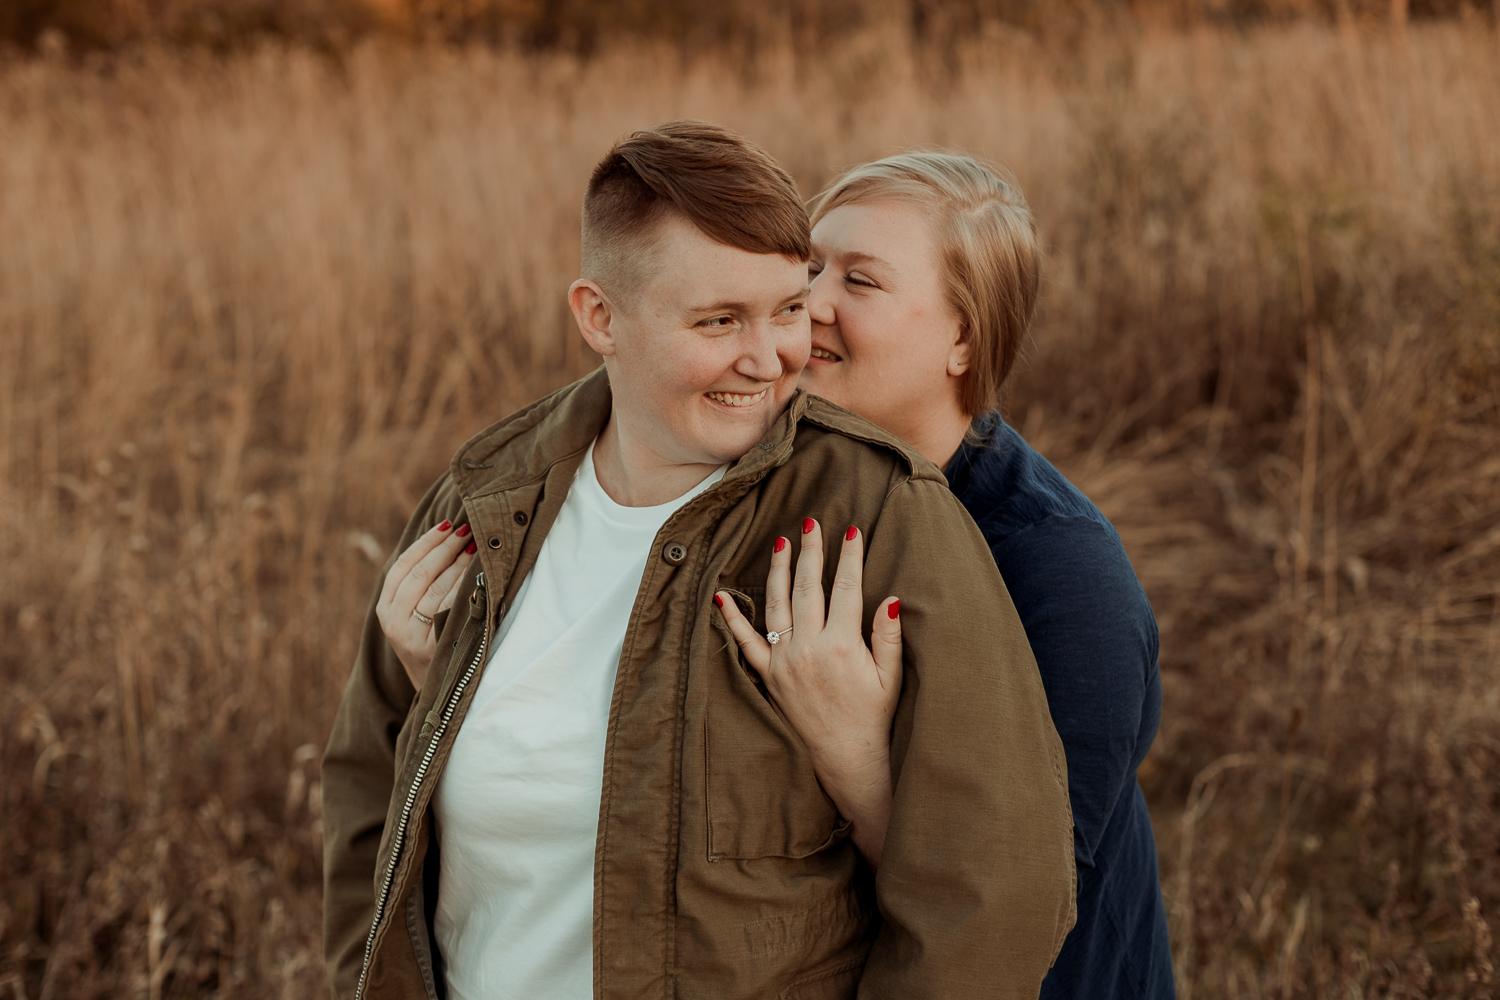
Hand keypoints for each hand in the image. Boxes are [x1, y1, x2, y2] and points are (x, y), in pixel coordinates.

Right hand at [376, 519, 476, 690]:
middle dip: (446, 547)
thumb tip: (446, 536)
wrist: (436, 692)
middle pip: (421, 573)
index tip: (447, 524)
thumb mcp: (413, 617)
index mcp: (385, 610)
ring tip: (476, 547)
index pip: (403, 566)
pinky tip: (480, 576)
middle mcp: (394, 623)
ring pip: (438, 589)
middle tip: (467, 530)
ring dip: (460, 564)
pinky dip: (466, 588)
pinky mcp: (434, 649)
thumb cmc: (431, 643)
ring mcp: (413, 638)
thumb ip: (419, 585)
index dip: (426, 542)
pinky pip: (453, 609)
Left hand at [715, 518, 901, 868]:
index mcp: (843, 645)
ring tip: (781, 541)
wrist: (846, 760)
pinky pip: (745, 644)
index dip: (850, 557)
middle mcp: (809, 649)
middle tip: (811, 521)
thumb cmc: (873, 719)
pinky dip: (732, 619)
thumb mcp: (891, 678)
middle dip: (811, 551)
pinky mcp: (769, 677)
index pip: (847, 588)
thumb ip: (887, 636)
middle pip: (808, 587)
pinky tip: (722, 596)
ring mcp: (785, 662)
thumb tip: (889, 598)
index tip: (853, 530)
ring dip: (778, 570)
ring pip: (777, 605)